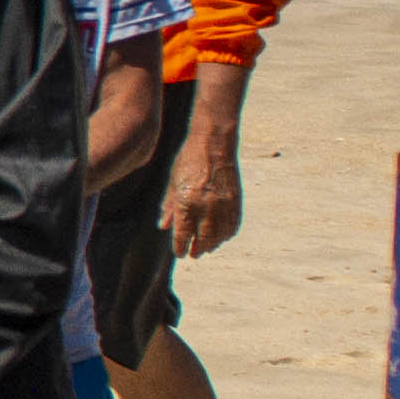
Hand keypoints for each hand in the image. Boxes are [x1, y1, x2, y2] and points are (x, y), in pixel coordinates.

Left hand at [165, 123, 245, 260]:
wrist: (214, 143)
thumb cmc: (188, 160)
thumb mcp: (173, 182)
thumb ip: (169, 206)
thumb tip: (163, 226)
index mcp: (187, 201)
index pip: (183, 234)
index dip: (180, 247)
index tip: (179, 254)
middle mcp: (206, 206)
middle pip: (203, 239)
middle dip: (197, 249)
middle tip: (194, 255)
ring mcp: (224, 204)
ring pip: (220, 235)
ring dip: (213, 244)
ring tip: (206, 248)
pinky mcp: (236, 200)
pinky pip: (233, 225)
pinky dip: (227, 234)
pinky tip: (221, 236)